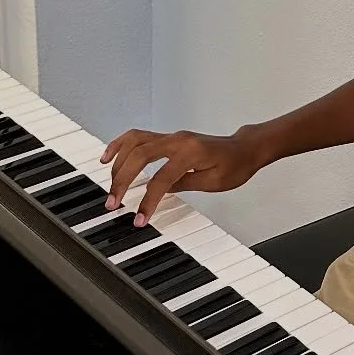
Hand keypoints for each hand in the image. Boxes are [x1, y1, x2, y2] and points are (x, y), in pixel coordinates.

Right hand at [101, 126, 263, 224]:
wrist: (244, 149)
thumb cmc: (235, 165)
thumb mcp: (213, 183)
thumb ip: (184, 184)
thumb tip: (160, 191)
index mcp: (191, 152)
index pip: (161, 178)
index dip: (148, 200)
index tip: (140, 218)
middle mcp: (178, 140)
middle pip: (140, 156)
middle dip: (122, 180)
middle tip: (113, 202)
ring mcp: (171, 136)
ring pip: (135, 142)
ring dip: (118, 162)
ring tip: (109, 183)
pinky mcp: (168, 138)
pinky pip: (138, 136)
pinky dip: (121, 145)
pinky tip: (110, 156)